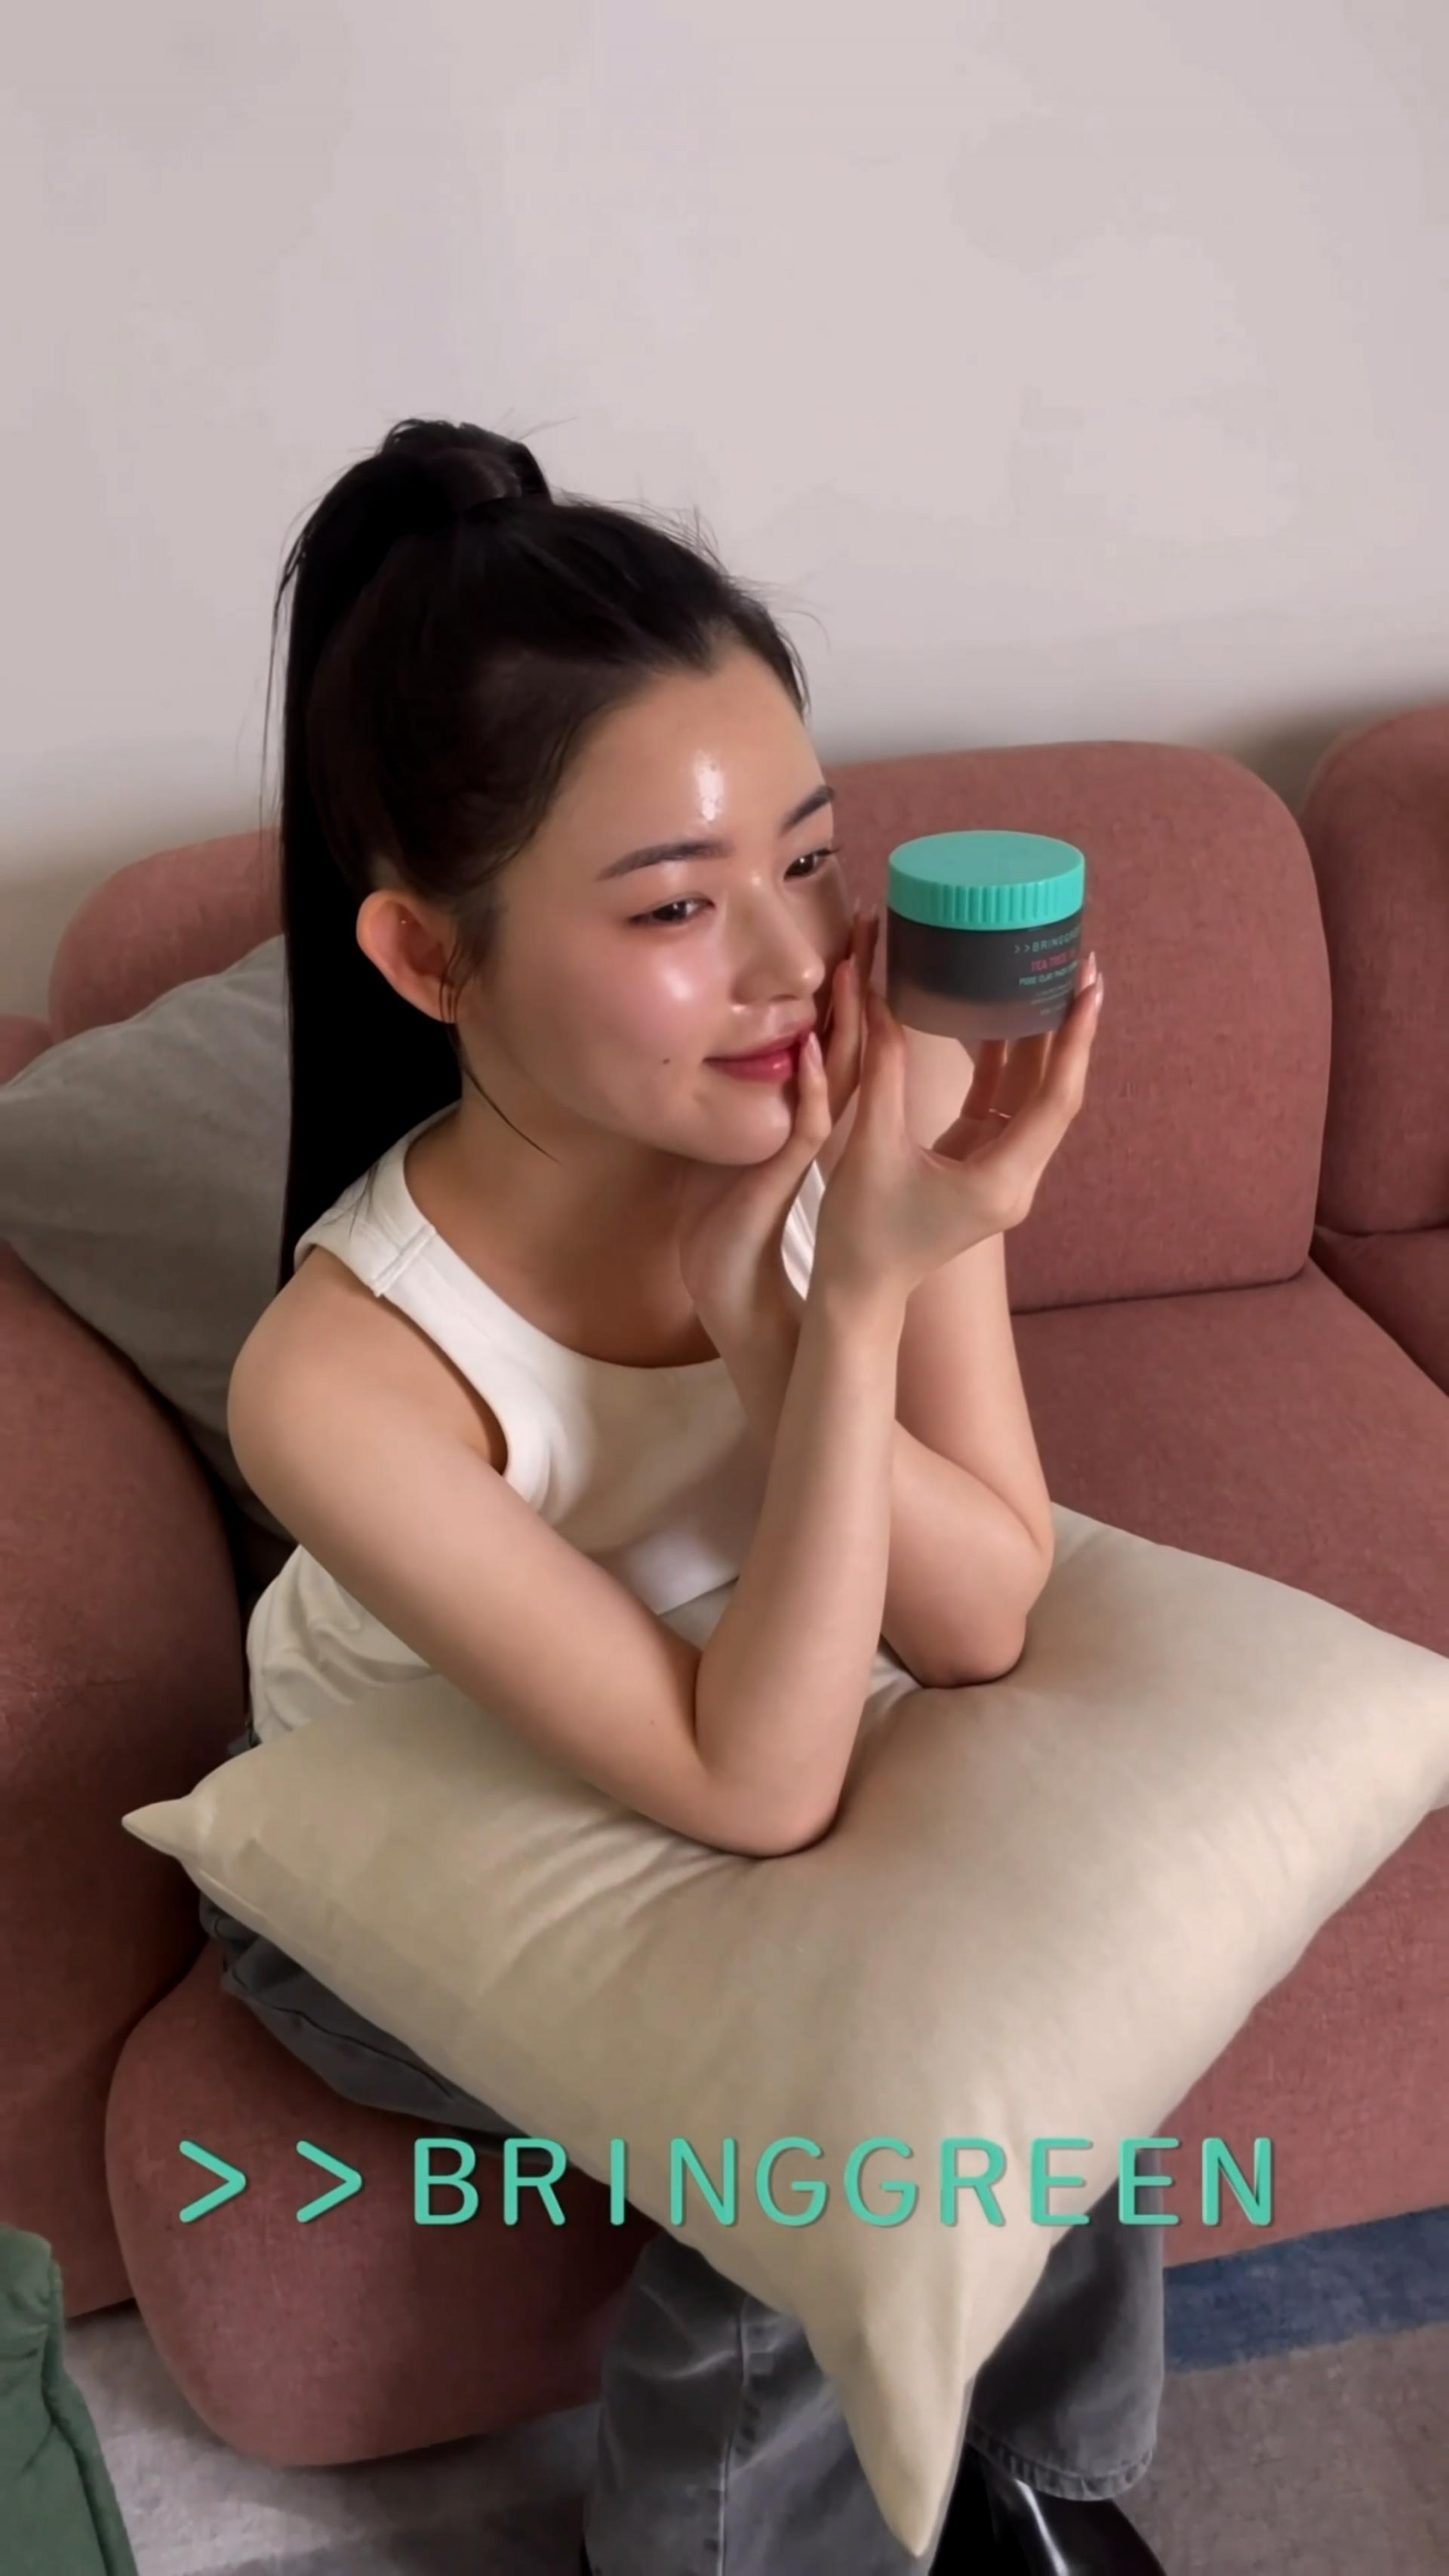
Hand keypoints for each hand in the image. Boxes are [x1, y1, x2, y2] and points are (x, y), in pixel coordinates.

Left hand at [673, 910, 873, 1346]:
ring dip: (850, 1020)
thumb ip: (752, 1100)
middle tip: (883, 923)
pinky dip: (812, 1084)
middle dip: (867, 982)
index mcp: (808, 1112)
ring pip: (843, 1073)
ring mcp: (807, 1148)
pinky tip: (816, 1046)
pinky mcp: (786, 1171)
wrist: (726, 1282)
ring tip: (860, 964)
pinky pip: (805, 1120)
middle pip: (857, 1041)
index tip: (865, 934)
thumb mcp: (738, 1138)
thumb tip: (748, 1058)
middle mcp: (819, 1124)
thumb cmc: (725, 1217)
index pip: (843, 1037)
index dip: (854, 987)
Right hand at [813, 947, 1105, 1302]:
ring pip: (1030, 1098)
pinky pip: (1001, 1106)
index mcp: (1002, 1180)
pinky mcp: (978, 1167)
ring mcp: (1000, 1173)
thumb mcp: (870, 1145)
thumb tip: (880, 996)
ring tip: (1043, 981)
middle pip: (1053, 1094)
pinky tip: (998, 1019)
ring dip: (1037, 1043)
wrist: (857, 1290)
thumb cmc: (862, 1231)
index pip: (1056, 1099)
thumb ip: (883, 1070)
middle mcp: (1015, 1178)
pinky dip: (1002, 1064)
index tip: (1089, 985)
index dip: (1075, 1039)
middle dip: (1066, 1031)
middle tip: (1075, 965)